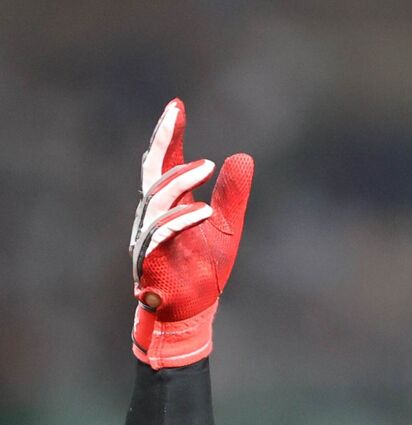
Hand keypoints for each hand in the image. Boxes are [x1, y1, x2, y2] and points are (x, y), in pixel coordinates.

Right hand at [128, 98, 253, 368]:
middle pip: (153, 174)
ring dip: (180, 182)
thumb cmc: (205, 269)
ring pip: (155, 201)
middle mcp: (154, 216)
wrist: (196, 310)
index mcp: (170, 205)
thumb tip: (242, 156)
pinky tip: (204, 210)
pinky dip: (181, 219)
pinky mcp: (152, 261)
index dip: (169, 135)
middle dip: (167, 148)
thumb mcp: (227, 226)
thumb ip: (233, 194)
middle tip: (196, 140)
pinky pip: (161, 234)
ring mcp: (149, 237)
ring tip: (207, 170)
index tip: (176, 106)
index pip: (164, 163)